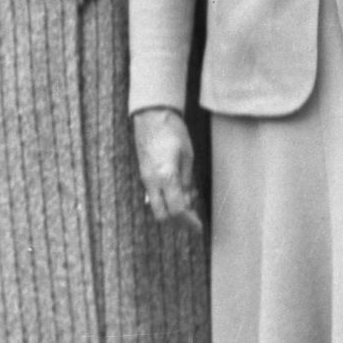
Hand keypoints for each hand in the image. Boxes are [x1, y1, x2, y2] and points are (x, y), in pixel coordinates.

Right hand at [134, 108, 204, 234]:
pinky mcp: (143, 174)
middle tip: (193, 219)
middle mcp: (152, 181)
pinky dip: (165, 200)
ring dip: (172, 211)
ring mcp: (145, 178)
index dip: (189, 222)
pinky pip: (153, 196)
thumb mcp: (188, 155)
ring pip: (156, 207)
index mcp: (166, 176)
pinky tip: (178, 191)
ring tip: (189, 199)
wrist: (151, 115)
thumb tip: (188, 200)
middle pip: (162, 215)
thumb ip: (187, 181)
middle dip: (178, 222)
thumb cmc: (172, 131)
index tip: (199, 227)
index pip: (177, 209)